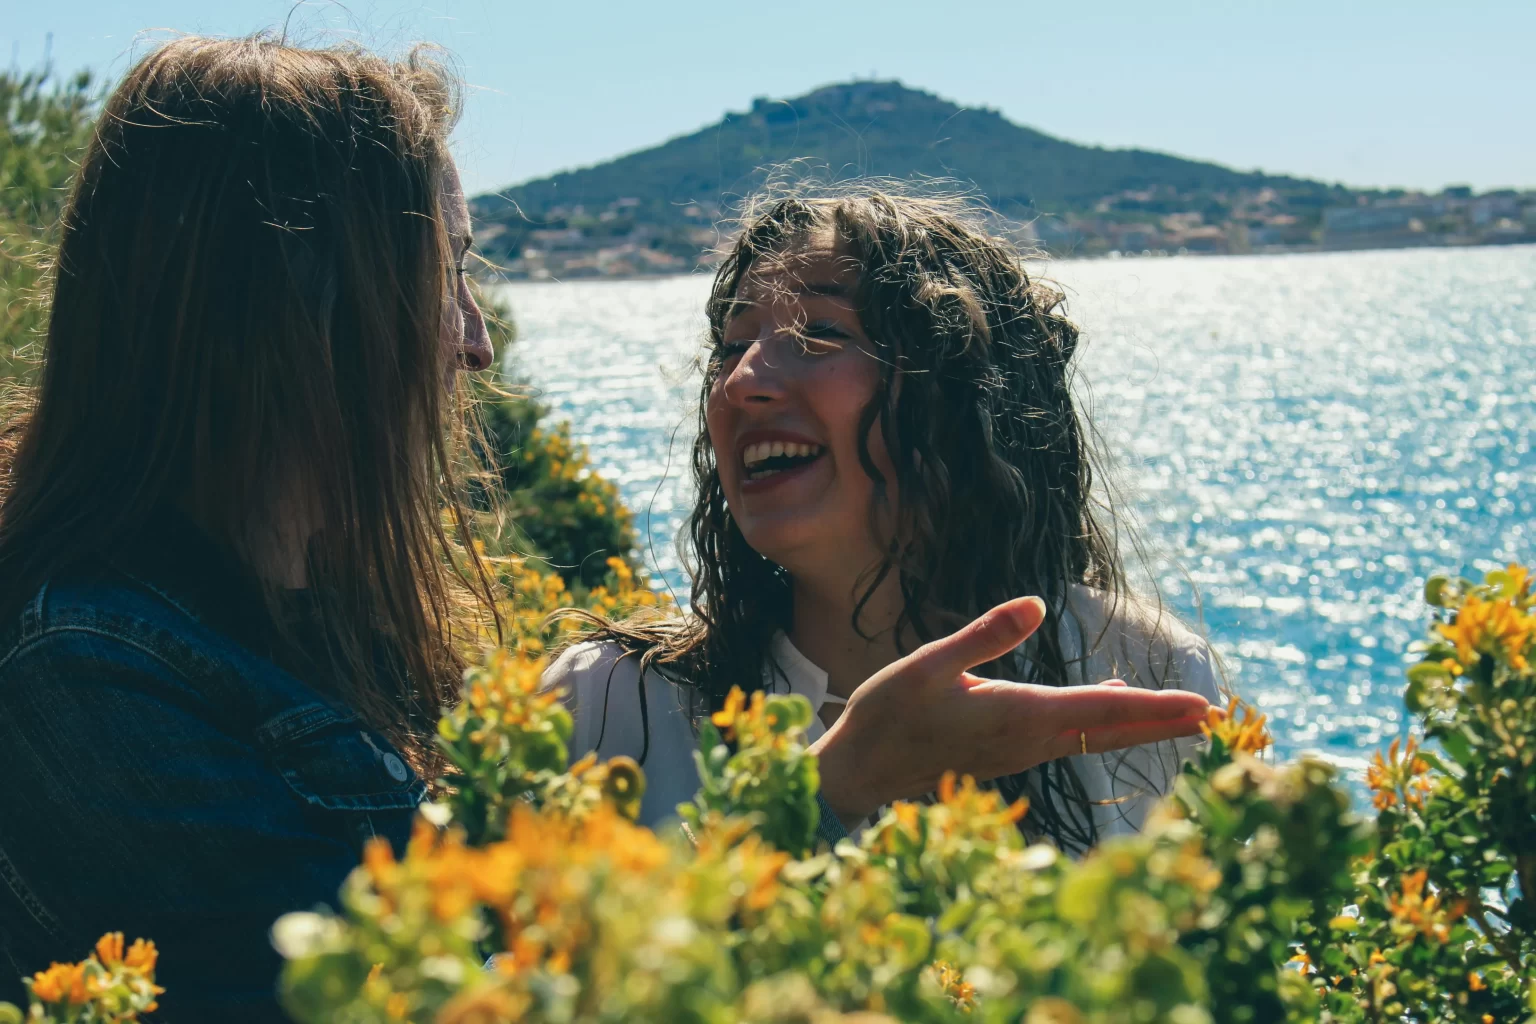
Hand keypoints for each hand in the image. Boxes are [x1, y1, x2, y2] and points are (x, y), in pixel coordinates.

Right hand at [809, 596, 1211, 827]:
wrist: (862, 771)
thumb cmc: (889, 713)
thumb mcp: (929, 664)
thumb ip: (985, 634)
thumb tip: (1037, 602)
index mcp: (1018, 715)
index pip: (1104, 711)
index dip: (1158, 707)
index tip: (1205, 706)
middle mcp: (1031, 740)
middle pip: (1114, 731)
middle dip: (1168, 723)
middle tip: (1222, 717)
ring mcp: (1022, 752)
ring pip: (1097, 739)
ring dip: (1143, 727)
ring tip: (1186, 716)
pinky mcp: (1011, 754)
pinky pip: (1074, 739)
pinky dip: (1107, 726)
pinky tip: (1113, 704)